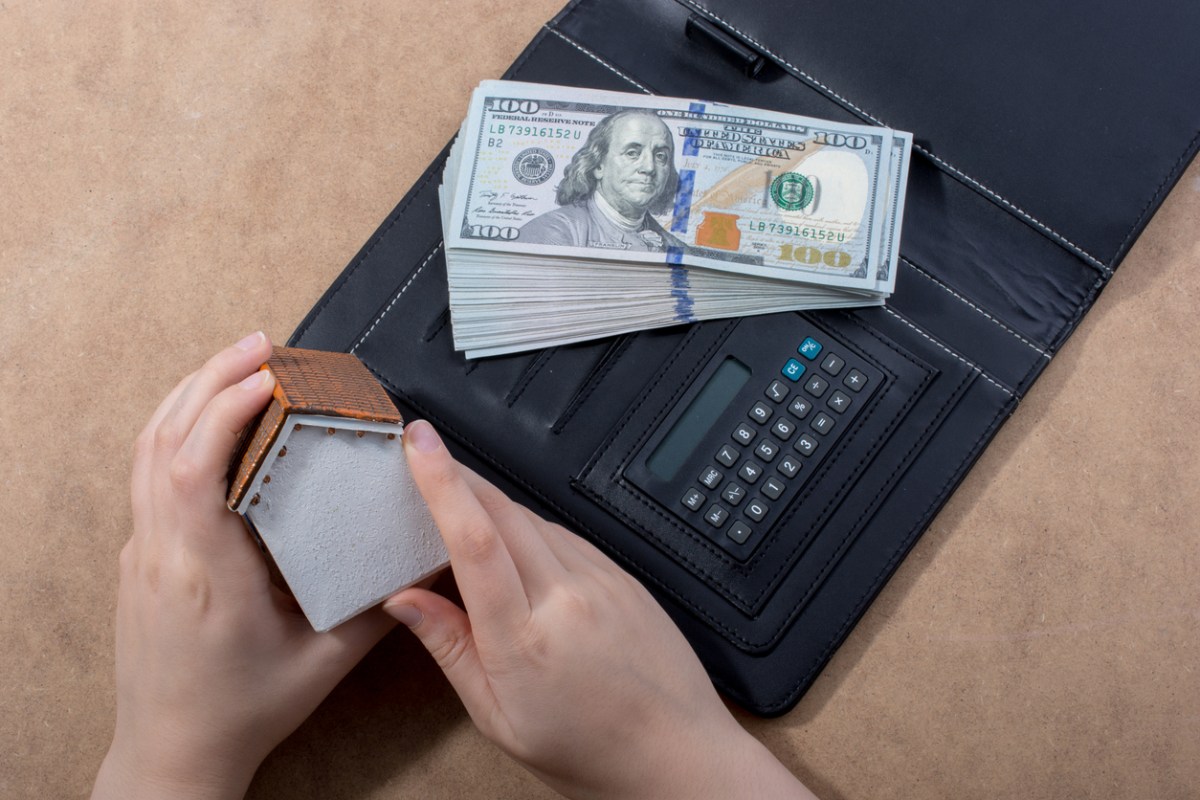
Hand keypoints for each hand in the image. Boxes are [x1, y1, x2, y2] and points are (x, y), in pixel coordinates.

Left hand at [93, 333, 394, 799]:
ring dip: (190, 395)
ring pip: (146, 448)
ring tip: (239, 362)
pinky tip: (209, 413)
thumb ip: (381, 606)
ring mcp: (143, 552)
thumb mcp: (325, 662)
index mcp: (205, 576)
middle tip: (262, 345)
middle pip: (163, 439)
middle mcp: (162, 554)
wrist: (172, 752)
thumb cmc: (240, 712)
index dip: (225, 409)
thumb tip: (425, 557)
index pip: (193, 469)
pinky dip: (178, 426)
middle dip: (210, 378)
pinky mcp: (142, 555)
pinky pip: (148, 470)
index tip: (267, 374)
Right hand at [385, 421, 815, 799]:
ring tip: (461, 504)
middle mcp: (567, 597)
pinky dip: (532, 528)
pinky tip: (517, 545)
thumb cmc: (589, 751)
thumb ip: (451, 648)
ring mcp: (602, 581)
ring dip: (493, 502)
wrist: (677, 755)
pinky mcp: (624, 576)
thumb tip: (404, 600)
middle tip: (424, 455)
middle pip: (502, 512)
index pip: (475, 540)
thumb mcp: (499, 716)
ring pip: (534, 519)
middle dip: (458, 475)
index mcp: (525, 638)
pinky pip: (567, 535)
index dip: (442, 483)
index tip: (420, 444)